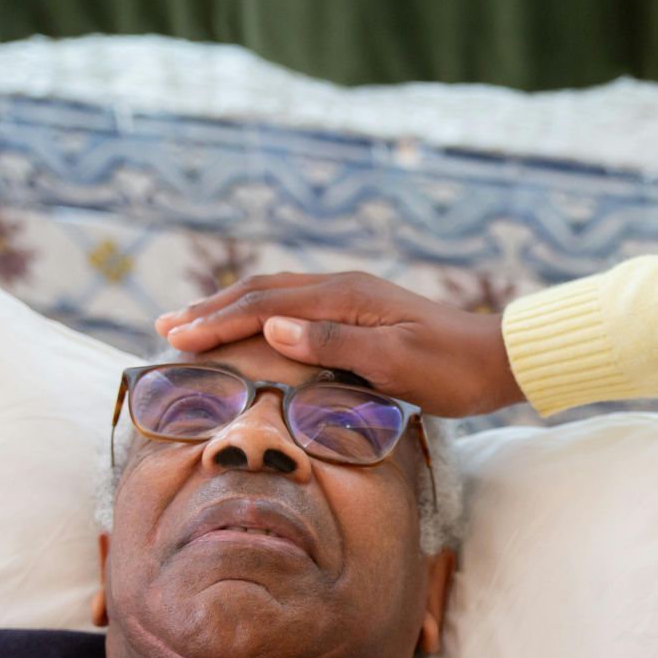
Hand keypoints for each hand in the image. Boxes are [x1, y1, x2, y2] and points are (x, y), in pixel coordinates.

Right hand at [156, 271, 523, 416]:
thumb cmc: (450, 368)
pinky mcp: (355, 315)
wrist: (495, 360)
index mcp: (344, 297)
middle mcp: (340, 289)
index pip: (264, 304)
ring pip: (272, 297)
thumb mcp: (396, 361)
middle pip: (260, 292)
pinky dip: (255, 315)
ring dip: (228, 309)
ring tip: (190, 324)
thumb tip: (273, 326)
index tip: (175, 338)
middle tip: (164, 327)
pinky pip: (290, 308)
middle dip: (209, 310)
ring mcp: (347, 299)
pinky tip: (246, 327)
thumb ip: (335, 343)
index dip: (216, 321)